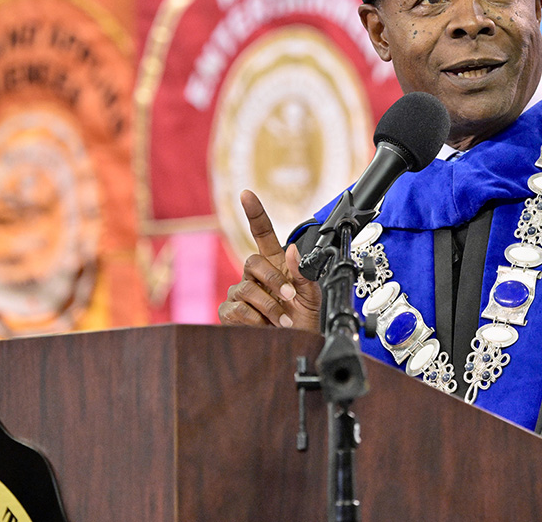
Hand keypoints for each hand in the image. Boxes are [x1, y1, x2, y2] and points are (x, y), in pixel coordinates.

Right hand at [218, 190, 320, 331]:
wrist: (295, 347)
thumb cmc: (303, 320)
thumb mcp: (312, 296)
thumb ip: (303, 273)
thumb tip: (292, 250)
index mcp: (275, 265)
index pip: (261, 233)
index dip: (254, 213)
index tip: (247, 194)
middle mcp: (254, 276)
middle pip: (253, 262)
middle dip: (274, 280)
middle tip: (289, 298)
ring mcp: (239, 293)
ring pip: (247, 289)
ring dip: (270, 307)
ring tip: (283, 321)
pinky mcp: (229, 312)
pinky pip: (237, 309)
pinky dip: (255, 320)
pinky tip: (265, 327)